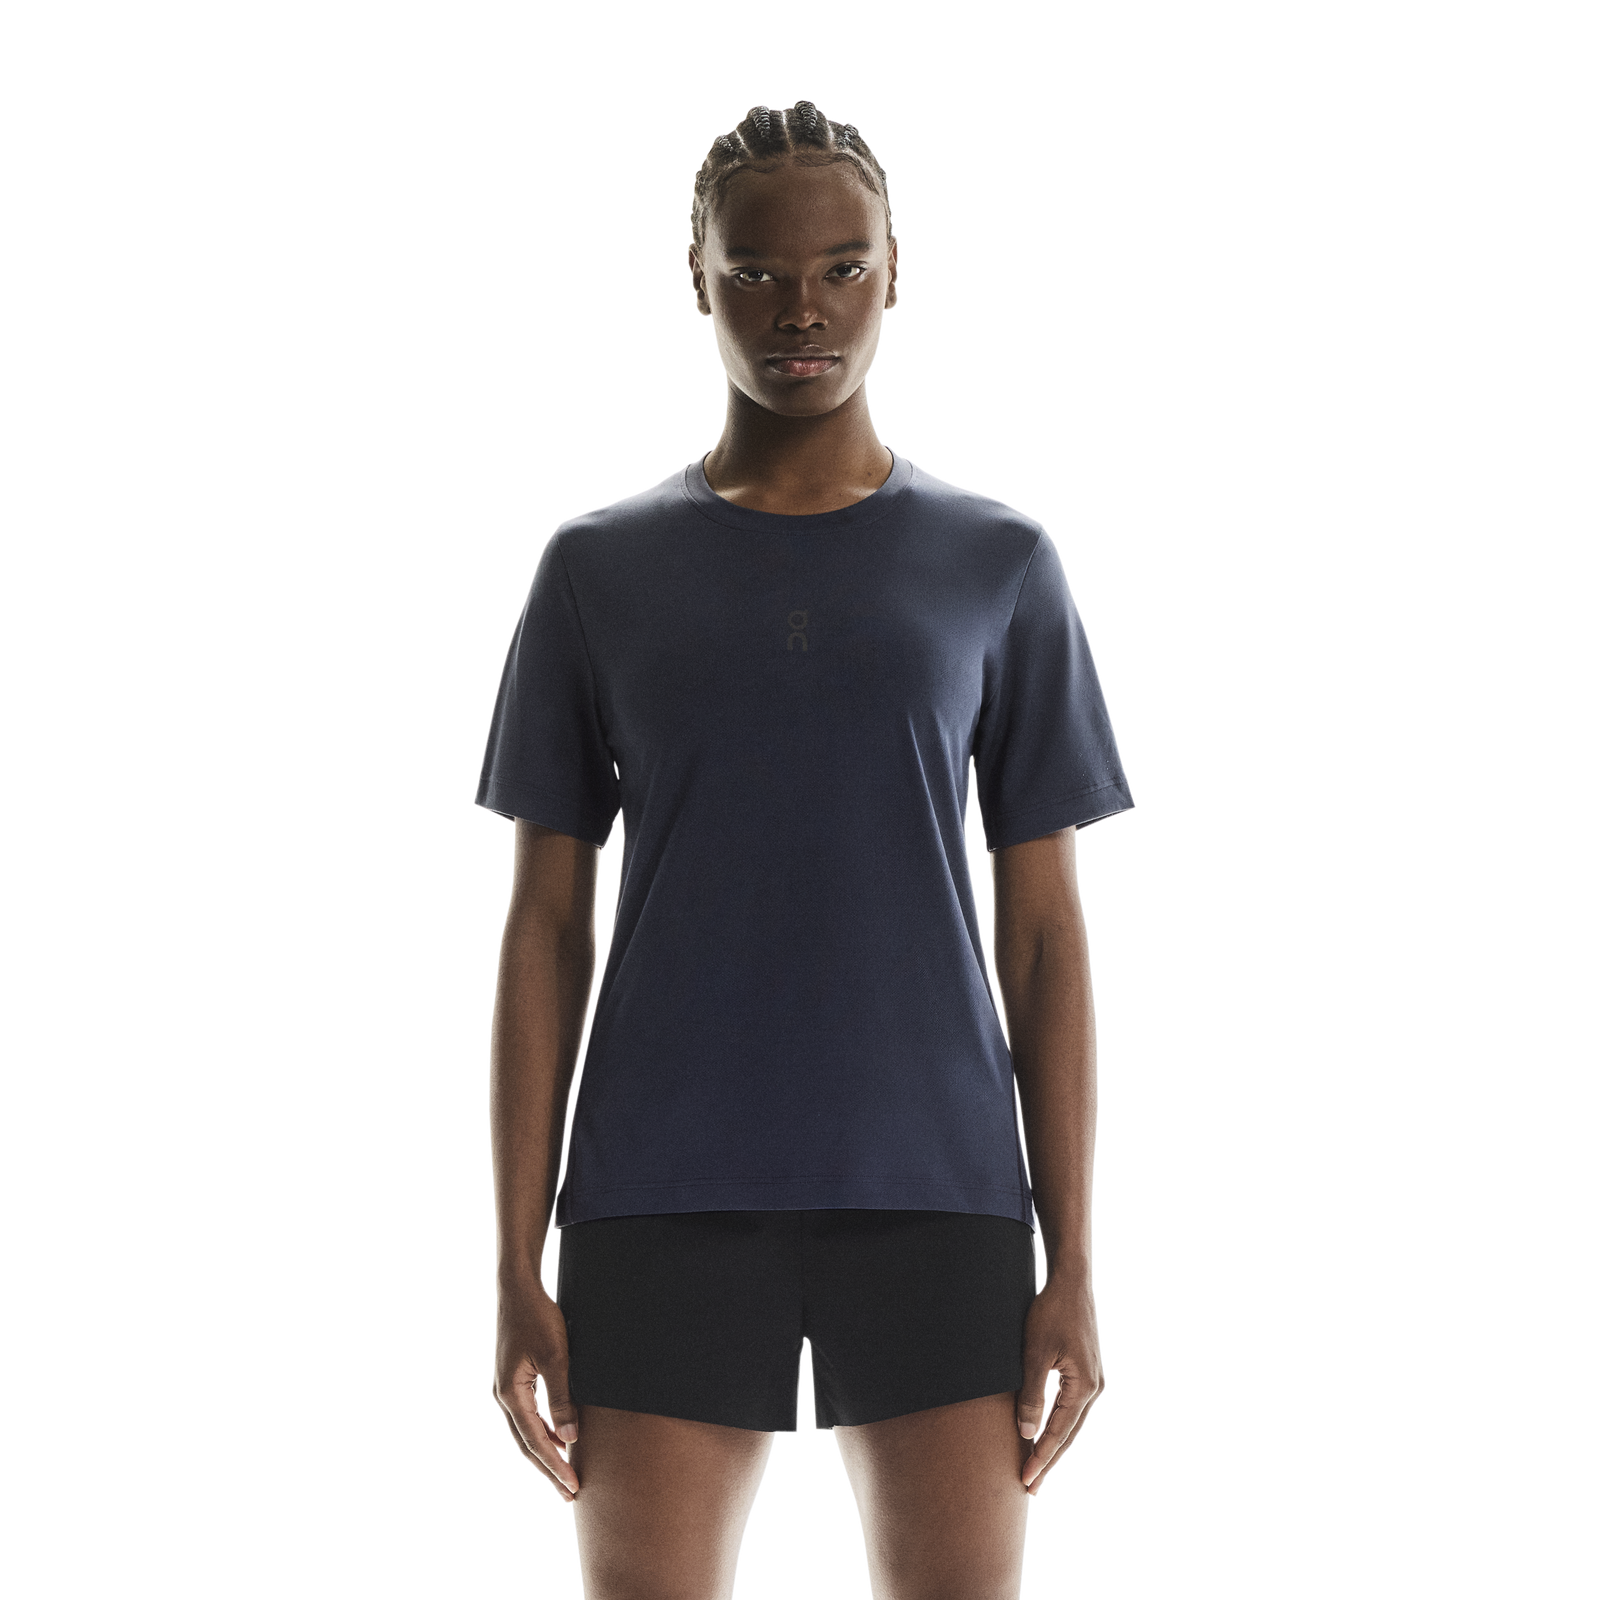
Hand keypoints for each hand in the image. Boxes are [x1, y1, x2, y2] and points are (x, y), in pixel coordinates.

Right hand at [491, 1270, 581, 1505]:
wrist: (518, 1291)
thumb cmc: (538, 1319)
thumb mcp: (556, 1357)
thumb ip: (563, 1397)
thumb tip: (569, 1438)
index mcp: (510, 1395)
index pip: (535, 1442)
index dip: (554, 1466)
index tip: (573, 1486)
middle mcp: (503, 1397)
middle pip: (525, 1445)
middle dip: (548, 1470)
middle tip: (569, 1494)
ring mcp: (505, 1390)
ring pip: (524, 1433)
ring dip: (544, 1454)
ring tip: (564, 1474)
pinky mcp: (512, 1381)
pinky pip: (526, 1418)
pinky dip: (541, 1433)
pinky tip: (557, 1438)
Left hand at [1016, 1273, 1105, 1498]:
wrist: (1071, 1281)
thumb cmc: (1050, 1312)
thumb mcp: (1034, 1354)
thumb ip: (1031, 1395)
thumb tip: (1027, 1434)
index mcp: (1084, 1388)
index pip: (1058, 1433)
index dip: (1040, 1458)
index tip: (1024, 1481)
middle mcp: (1095, 1388)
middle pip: (1069, 1434)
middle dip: (1049, 1461)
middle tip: (1030, 1488)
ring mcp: (1094, 1380)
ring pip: (1073, 1423)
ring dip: (1055, 1445)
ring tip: (1037, 1468)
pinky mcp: (1088, 1371)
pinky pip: (1073, 1408)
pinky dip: (1060, 1425)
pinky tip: (1048, 1434)